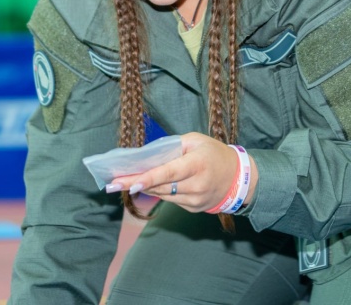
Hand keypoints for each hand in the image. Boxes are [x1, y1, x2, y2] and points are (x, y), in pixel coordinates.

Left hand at [107, 132, 257, 212]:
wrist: (238, 178)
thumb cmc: (214, 153)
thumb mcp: (196, 141)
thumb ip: (173, 146)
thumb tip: (148, 156)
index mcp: (197, 164)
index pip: (169, 173)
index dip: (149, 179)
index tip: (130, 183)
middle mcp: (197, 185)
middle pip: (161, 186)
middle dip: (135, 184)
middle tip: (111, 183)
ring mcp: (195, 200)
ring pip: (163, 195)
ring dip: (144, 188)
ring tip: (123, 182)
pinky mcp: (194, 209)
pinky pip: (171, 200)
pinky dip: (159, 191)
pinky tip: (146, 186)